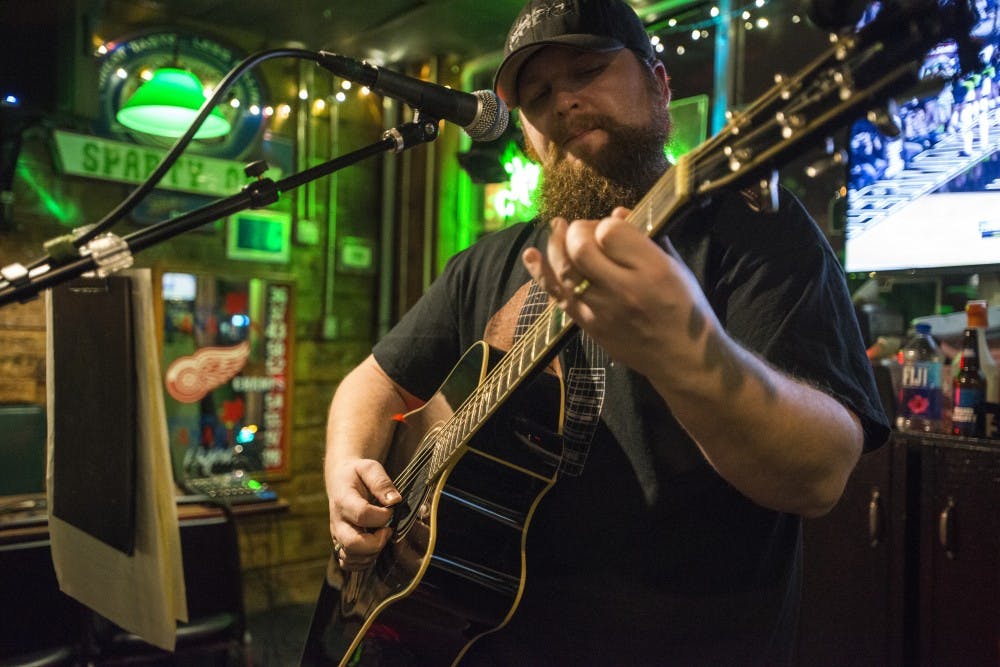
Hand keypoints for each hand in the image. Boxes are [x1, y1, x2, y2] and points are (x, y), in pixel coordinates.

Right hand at [327, 457, 400, 570]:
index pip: (362, 515)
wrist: (340, 480)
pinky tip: (374, 546)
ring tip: (381, 535)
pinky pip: (348, 564)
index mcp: (343, 500)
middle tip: (387, 530)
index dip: (382, 516)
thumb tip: (395, 500)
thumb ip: (382, 482)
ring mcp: (337, 535)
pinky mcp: (340, 545)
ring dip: (373, 552)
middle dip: (377, 542)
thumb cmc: (357, 474)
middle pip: (353, 544)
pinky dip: (364, 561)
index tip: (391, 509)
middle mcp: (337, 522)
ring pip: (352, 558)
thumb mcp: (369, 468)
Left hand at [522, 207, 714, 379]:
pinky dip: (541, 273)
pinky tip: (531, 255)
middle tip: (585, 230)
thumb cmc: (685, 308)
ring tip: (558, 229)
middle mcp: (623, 288)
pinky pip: (557, 295)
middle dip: (577, 230)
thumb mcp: (676, 267)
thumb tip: (617, 212)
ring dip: (557, 245)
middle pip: (581, 247)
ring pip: (564, 269)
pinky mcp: (588, 324)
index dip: (605, 224)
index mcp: (652, 269)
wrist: (681, 358)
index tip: (612, 229)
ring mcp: (601, 309)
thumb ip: (647, 238)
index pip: (611, 231)